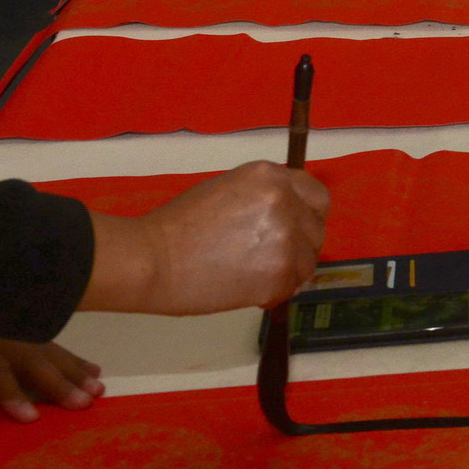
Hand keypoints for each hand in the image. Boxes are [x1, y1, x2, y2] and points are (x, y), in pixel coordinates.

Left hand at [0, 323, 102, 431]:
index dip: (10, 393)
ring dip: (72, 366)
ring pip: (44, 342)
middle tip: (86, 402)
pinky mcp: (12, 315)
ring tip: (97, 386)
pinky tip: (86, 364)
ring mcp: (5, 316)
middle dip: (59, 379)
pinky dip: (67, 351)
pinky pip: (45, 332)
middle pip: (30, 353)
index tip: (31, 418)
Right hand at [78, 161, 329, 315]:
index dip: (307, 215)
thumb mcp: (228, 191)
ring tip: (252, 275)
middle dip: (299, 245)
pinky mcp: (280, 274)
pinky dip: (275, 292)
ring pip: (308, 260)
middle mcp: (285, 201)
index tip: (295, 230)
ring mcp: (286, 238)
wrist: (152, 260)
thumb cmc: (177, 227)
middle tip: (268, 258)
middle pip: (316, 229)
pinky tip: (248, 290)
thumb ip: (264, 201)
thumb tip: (290, 223)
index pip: (316, 196)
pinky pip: (293, 286)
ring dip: (288, 271)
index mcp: (270, 176)